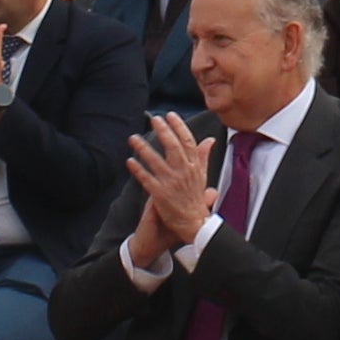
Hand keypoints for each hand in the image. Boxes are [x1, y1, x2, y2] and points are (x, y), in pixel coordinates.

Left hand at [127, 112, 213, 253]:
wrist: (194, 224)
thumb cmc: (196, 199)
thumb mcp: (203, 175)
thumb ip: (203, 156)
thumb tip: (209, 140)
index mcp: (194, 167)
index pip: (188, 141)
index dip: (179, 126)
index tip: (170, 115)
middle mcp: (183, 172)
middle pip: (173, 147)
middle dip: (163, 131)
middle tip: (154, 119)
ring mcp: (171, 183)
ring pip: (156, 161)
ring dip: (143, 148)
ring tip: (133, 138)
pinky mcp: (160, 194)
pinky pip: (147, 179)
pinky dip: (138, 170)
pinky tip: (130, 161)